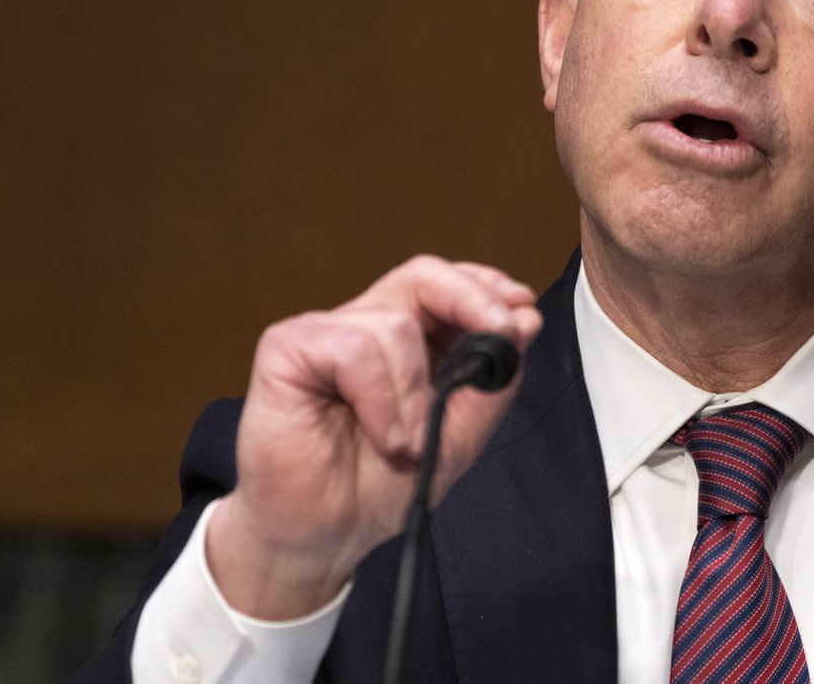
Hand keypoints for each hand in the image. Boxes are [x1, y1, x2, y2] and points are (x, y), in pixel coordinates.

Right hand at [205, 255, 541, 618]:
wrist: (323, 537)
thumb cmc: (377, 487)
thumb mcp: (458, 436)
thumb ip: (492, 381)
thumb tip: (525, 320)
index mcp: (408, 341)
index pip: (447, 285)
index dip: (486, 286)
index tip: (522, 307)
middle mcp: (367, 326)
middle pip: (422, 276)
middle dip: (470, 299)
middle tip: (499, 333)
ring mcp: (326, 333)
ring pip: (396, 323)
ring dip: (416, 392)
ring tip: (410, 443)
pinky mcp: (288, 348)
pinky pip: (353, 347)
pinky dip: (380, 399)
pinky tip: (384, 437)